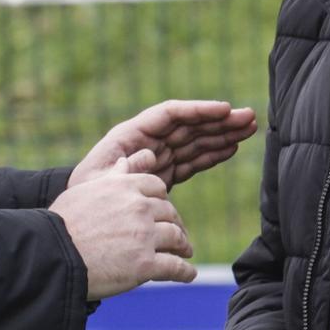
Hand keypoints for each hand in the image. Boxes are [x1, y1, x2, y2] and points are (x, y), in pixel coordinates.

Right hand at [50, 154, 196, 299]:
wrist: (51, 255)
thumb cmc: (62, 223)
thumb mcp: (86, 189)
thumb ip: (112, 176)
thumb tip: (125, 159)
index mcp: (124, 186)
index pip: (157, 188)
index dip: (162, 201)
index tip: (162, 212)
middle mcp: (138, 207)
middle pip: (169, 213)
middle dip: (175, 225)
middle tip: (178, 236)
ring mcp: (143, 236)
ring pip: (176, 238)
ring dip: (183, 247)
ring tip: (185, 254)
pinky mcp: (145, 265)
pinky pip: (175, 267)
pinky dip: (185, 272)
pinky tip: (188, 274)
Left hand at [70, 100, 256, 190]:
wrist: (79, 220)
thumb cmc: (82, 198)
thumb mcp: (98, 182)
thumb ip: (123, 170)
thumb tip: (150, 157)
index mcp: (131, 136)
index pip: (170, 115)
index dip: (197, 110)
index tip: (224, 109)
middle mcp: (147, 142)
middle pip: (188, 125)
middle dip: (219, 121)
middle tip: (250, 117)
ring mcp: (157, 157)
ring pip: (195, 141)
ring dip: (222, 134)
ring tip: (250, 128)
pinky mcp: (163, 174)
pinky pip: (192, 161)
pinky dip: (212, 155)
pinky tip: (231, 148)